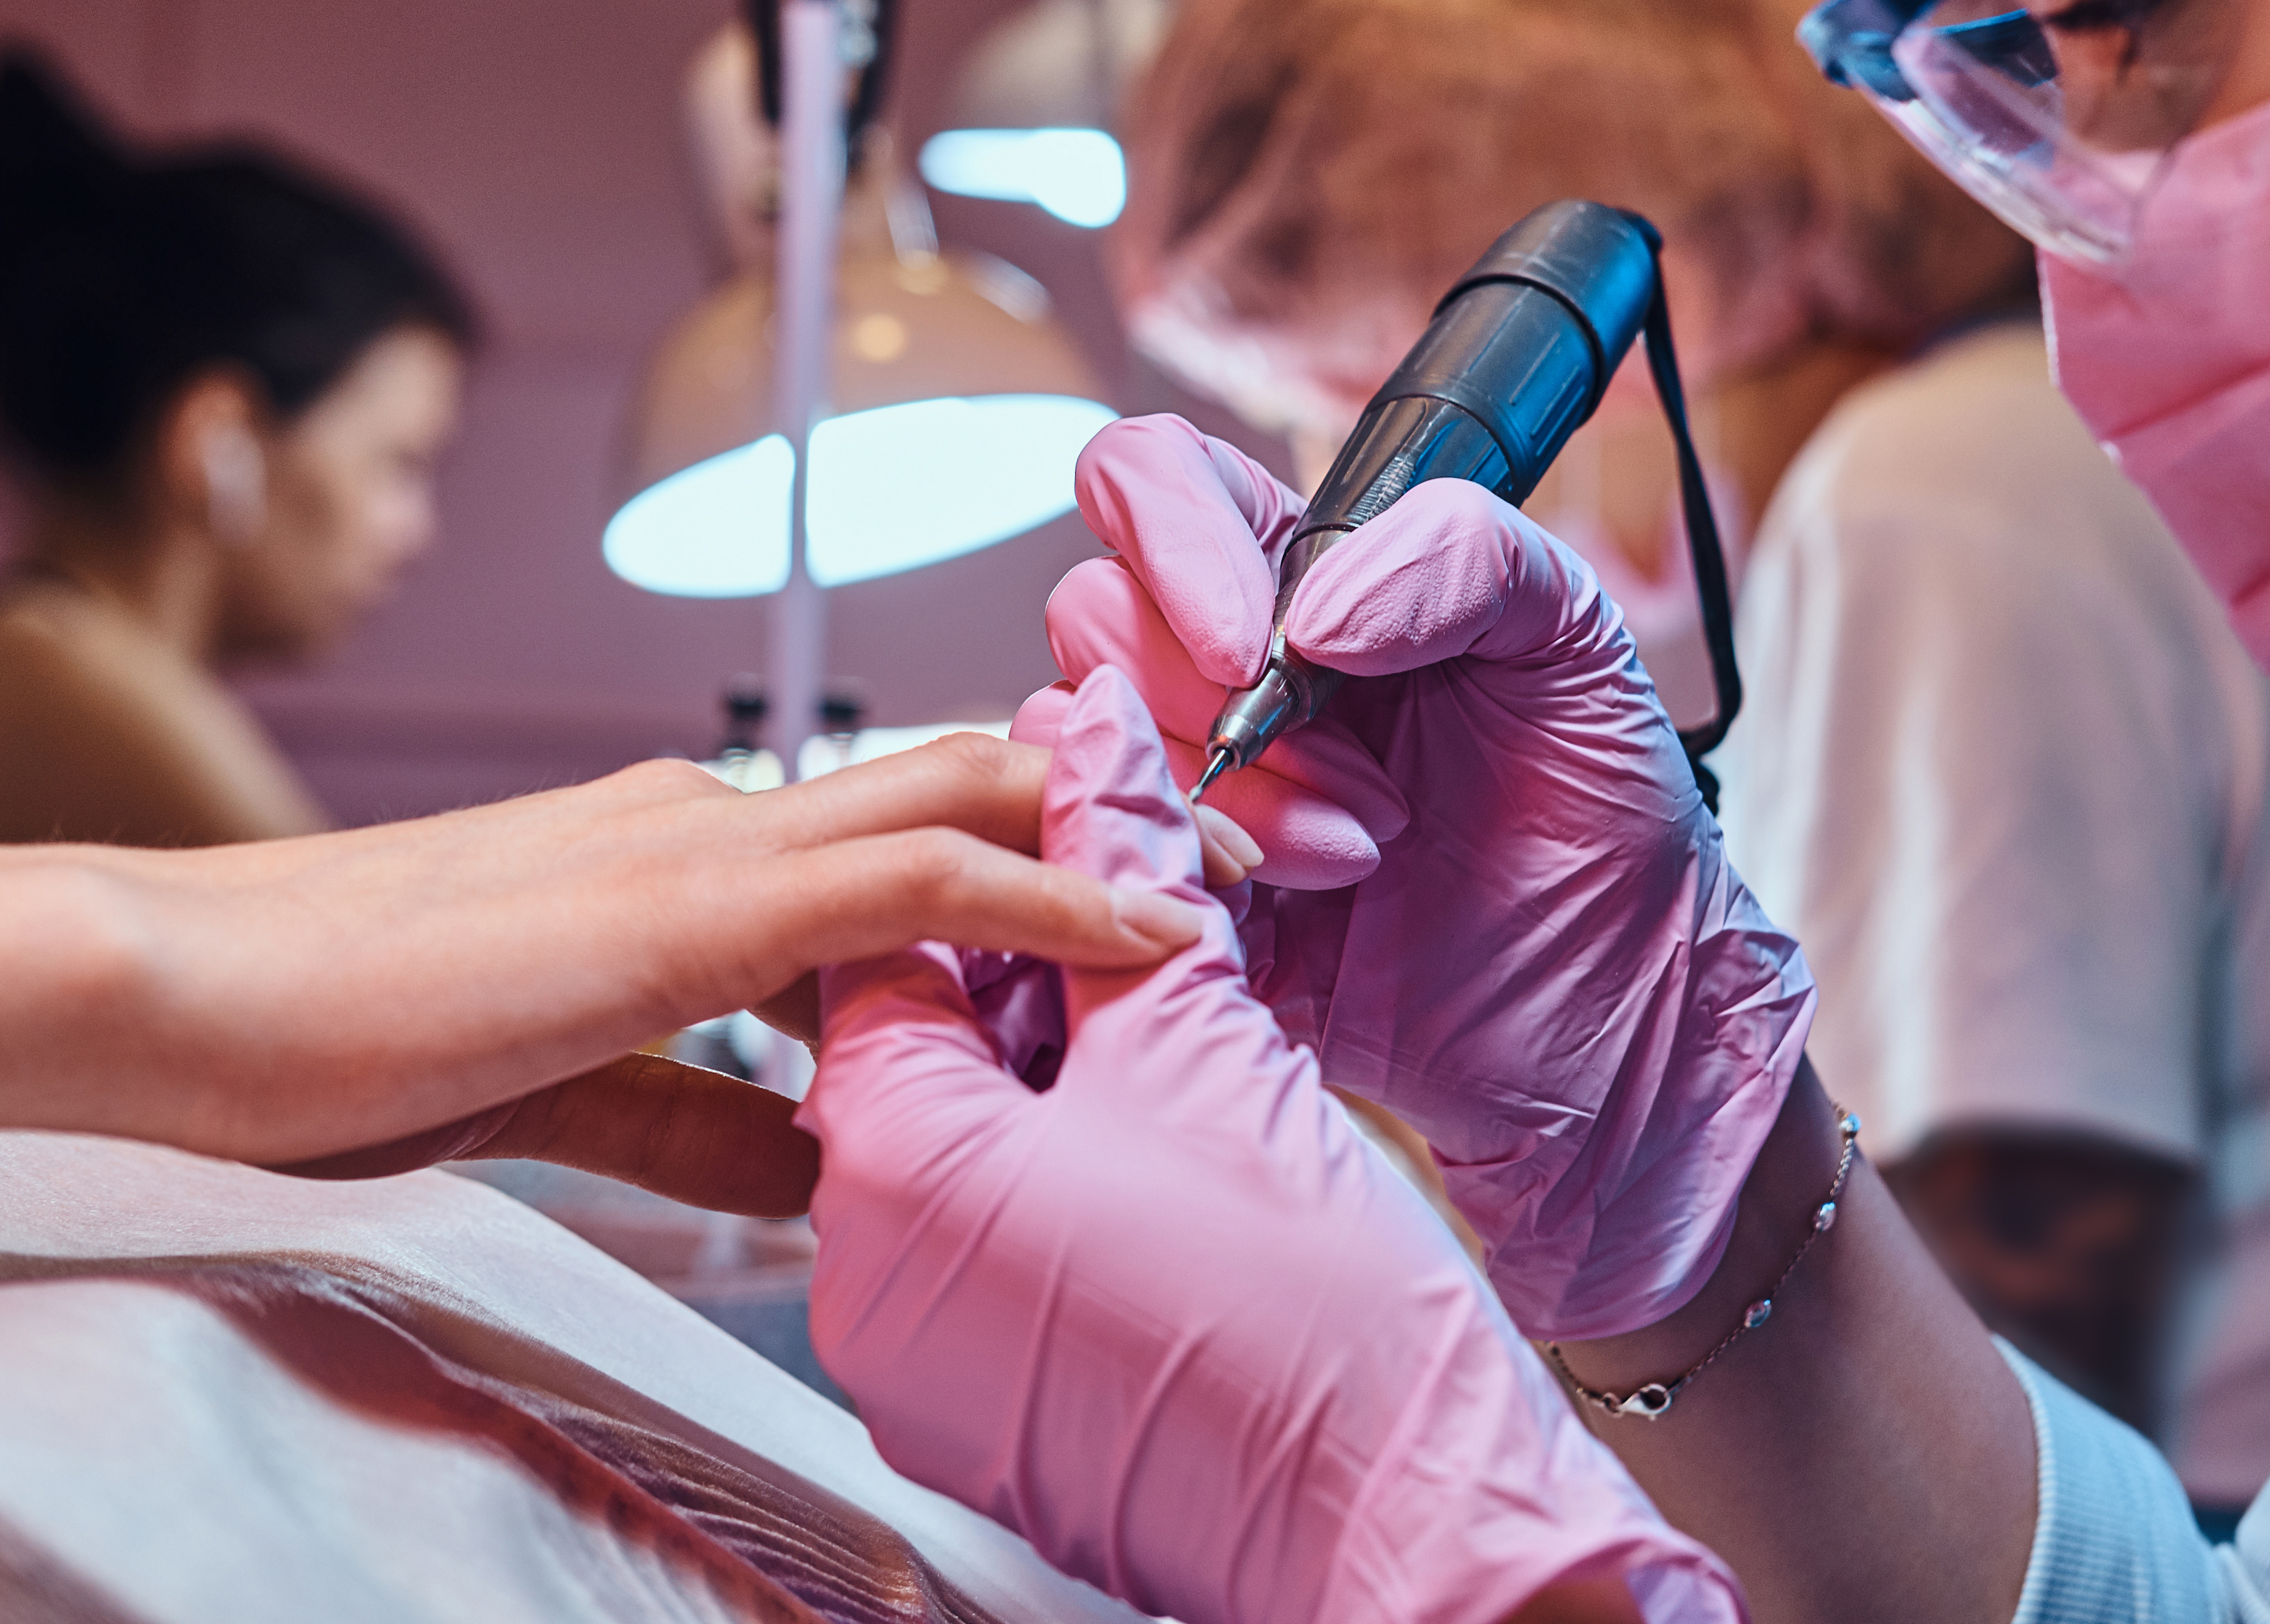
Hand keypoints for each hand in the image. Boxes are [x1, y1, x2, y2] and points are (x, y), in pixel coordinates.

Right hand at [141, 735, 1206, 1204]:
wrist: (178, 996)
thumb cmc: (326, 1041)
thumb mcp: (559, 1085)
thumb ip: (696, 1111)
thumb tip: (821, 1155)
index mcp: (666, 846)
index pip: (882, 833)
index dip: (1018, 852)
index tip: (1126, 903)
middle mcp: (701, 813)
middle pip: (954, 787)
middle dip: (1094, 819)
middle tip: (1224, 867)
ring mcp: (700, 840)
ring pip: (963, 807)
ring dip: (1102, 845)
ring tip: (1234, 887)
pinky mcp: (696, 899)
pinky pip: (923, 883)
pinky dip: (1052, 903)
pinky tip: (1149, 938)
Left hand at [797, 670, 1740, 1623]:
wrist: (1408, 1525)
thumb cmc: (1310, 1322)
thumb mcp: (1204, 1042)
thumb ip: (1126, 868)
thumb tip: (1093, 743)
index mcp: (882, 1172)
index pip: (884, 951)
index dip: (1009, 879)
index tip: (1105, 855)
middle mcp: (861, 1286)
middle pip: (912, 1054)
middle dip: (1036, 980)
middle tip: (1162, 959)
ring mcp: (917, 1370)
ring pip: (956, 1153)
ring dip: (1059, 1082)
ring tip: (1182, 1066)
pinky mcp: (980, 1419)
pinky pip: (986, 1253)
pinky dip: (1066, 1183)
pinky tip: (1176, 1169)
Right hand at [1019, 416, 1812, 1341]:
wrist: (1615, 1004)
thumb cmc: (1598, 811)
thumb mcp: (1573, 635)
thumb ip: (1461, 554)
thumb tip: (1312, 610)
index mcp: (1300, 570)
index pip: (1154, 479)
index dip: (1171, 539)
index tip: (1259, 640)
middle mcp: (1218, 666)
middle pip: (1094, 614)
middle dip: (1218, 704)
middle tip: (1368, 783)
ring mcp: (1181, 786)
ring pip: (1083, 746)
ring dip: (1229, 807)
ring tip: (1360, 857)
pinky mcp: (1168, 903)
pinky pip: (1089, 867)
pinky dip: (1185, 885)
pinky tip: (1306, 919)